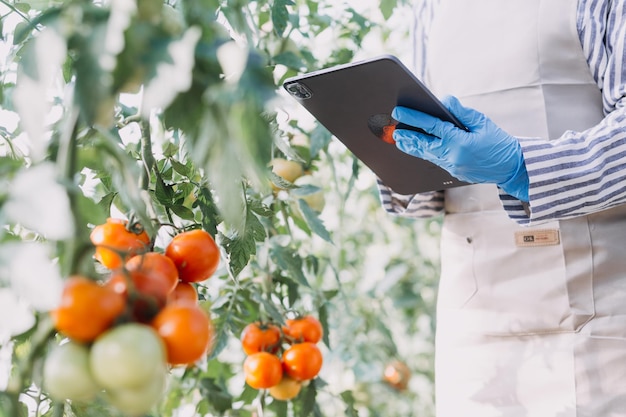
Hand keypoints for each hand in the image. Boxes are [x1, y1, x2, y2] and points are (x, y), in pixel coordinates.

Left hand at [392, 96, 528, 200]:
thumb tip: (443, 100)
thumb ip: (461, 112)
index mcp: (460, 142)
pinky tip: (416, 147)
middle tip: (393, 129)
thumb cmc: (499, 142)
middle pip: (423, 144)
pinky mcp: (452, 172)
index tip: (399, 112)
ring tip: (399, 139)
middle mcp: (452, 156)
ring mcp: (451, 166)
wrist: (511, 167)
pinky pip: (434, 160)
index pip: (431, 127)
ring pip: (426, 154)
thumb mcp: (482, 122)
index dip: (413, 119)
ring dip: (411, 146)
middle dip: (407, 136)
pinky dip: (423, 153)